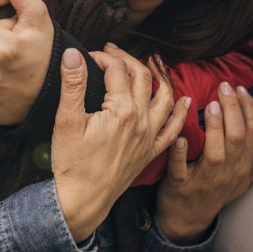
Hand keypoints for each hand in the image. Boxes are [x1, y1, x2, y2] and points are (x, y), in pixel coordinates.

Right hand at [53, 46, 189, 241]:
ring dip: (161, 77)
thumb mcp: (66, 121)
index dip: (102, 57)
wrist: (83, 200)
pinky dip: (181, 113)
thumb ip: (72, 84)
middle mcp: (141, 121)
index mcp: (121, 110)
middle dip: (127, 59)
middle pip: (142, 78)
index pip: (116, 70)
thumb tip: (73, 54)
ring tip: (154, 63)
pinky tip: (186, 102)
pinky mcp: (150, 151)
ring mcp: (149, 137)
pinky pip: (173, 129)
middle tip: (112, 51)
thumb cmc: (72, 163)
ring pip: (164, 98)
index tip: (86, 55)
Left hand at [154, 82, 252, 244]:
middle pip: (237, 139)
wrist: (188, 220)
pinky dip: (180, 154)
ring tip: (211, 105)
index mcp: (243, 167)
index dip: (250, 109)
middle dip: (233, 110)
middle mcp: (227, 174)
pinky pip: (181, 169)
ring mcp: (204, 181)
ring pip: (215, 153)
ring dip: (214, 128)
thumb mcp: (245, 176)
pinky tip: (181, 137)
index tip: (241, 89)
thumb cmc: (216, 191)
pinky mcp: (180, 186)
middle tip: (224, 87)